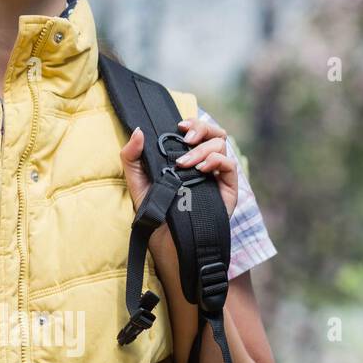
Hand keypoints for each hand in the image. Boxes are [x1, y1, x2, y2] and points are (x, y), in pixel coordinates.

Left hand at [119, 117, 237, 221]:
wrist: (165, 240)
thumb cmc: (153, 210)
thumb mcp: (137, 180)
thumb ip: (132, 156)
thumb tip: (139, 131)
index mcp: (186, 156)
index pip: (196, 131)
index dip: (192, 123)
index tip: (178, 126)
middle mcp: (204, 163)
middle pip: (214, 132)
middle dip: (201, 128)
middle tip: (186, 137)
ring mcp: (216, 175)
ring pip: (222, 145)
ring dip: (203, 148)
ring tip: (185, 163)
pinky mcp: (227, 189)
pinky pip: (230, 166)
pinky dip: (217, 160)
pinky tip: (201, 168)